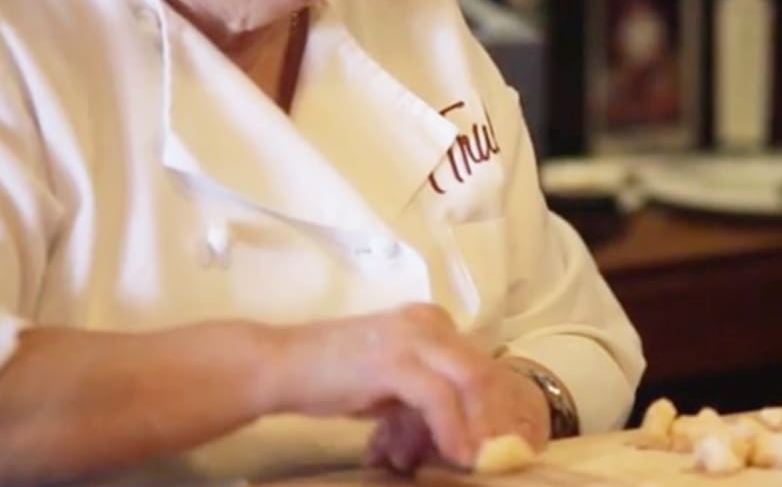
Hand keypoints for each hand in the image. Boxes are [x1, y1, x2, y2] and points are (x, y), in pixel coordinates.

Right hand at [268, 304, 547, 468]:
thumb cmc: (331, 376)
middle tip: (499, 456)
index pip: (481, 362)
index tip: (501, 440)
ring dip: (480, 427)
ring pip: (472, 382)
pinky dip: (453, 430)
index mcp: (432, 321)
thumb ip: (426, 399)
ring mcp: (414, 337)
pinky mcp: (395, 360)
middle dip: (496, 418)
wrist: (280, 365)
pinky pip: (440, 398)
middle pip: (486, 371)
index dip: (497, 405)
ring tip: (480, 460)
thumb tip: (460, 439)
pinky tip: (456, 454)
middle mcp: (430, 321)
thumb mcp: (391, 384)